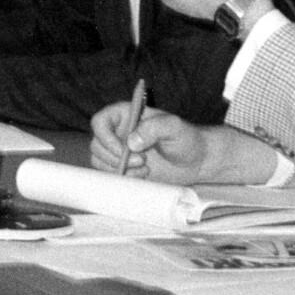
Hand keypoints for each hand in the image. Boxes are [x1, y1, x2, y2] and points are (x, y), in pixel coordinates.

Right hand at [91, 99, 283, 184]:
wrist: (198, 161)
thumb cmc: (186, 138)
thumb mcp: (173, 127)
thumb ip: (153, 128)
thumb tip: (131, 142)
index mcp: (125, 116)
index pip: (99, 122)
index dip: (104, 136)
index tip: (124, 149)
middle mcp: (118, 133)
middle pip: (97, 144)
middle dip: (116, 156)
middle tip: (142, 160)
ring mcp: (120, 151)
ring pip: (99, 160)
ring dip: (119, 168)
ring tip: (144, 167)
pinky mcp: (125, 167)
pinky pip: (110, 173)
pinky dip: (124, 177)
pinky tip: (144, 174)